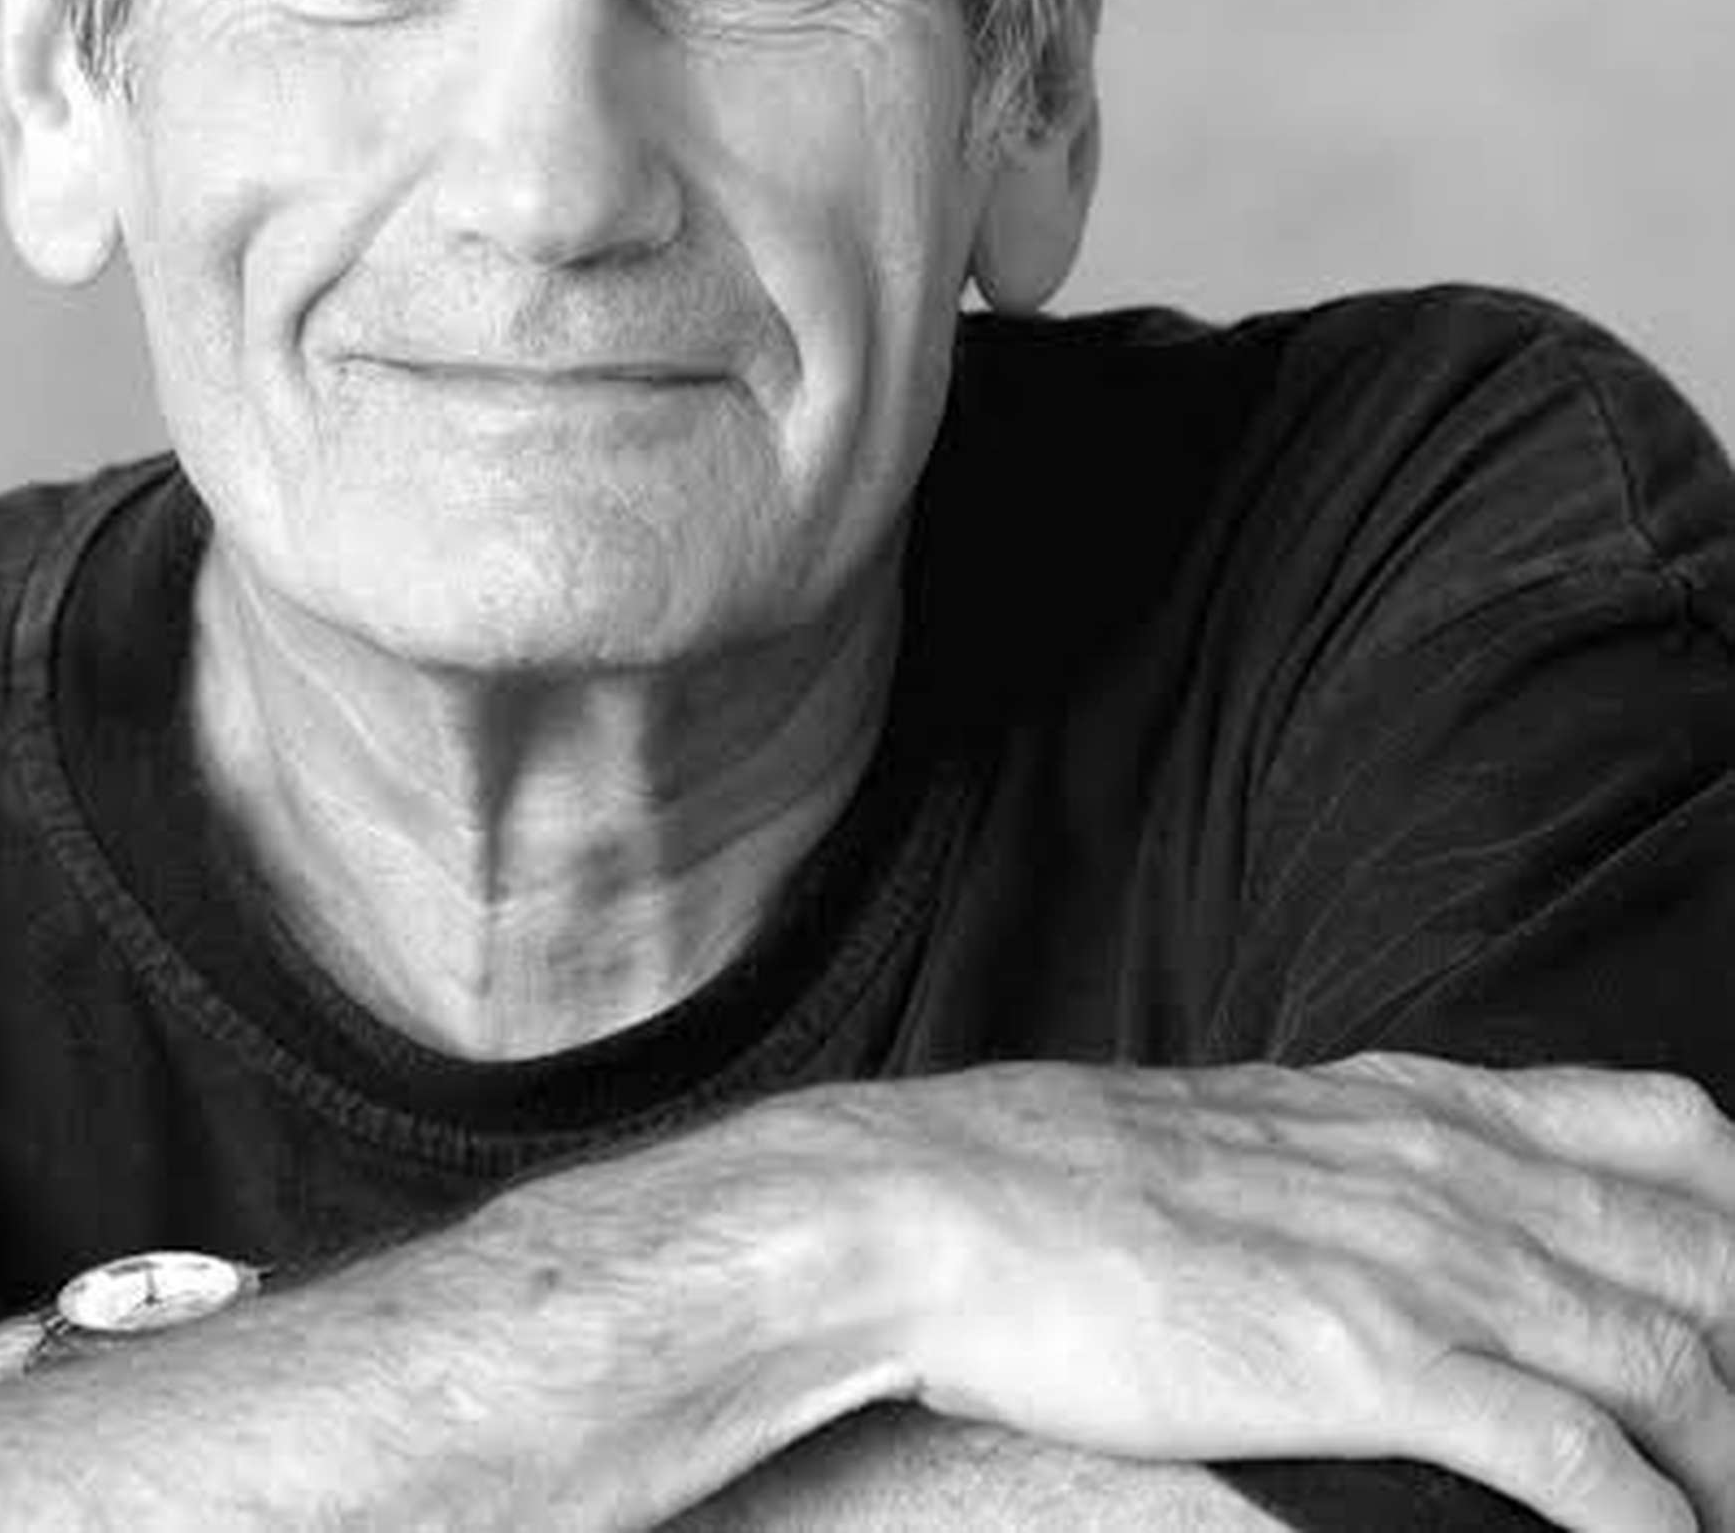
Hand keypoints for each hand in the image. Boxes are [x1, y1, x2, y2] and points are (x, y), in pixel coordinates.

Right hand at [766, 1055, 1734, 1530]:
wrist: (941, 1206)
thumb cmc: (1065, 1179)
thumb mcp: (1244, 1128)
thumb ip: (1354, 1154)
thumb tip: (1411, 1209)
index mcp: (1417, 1106)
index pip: (1669, 1130)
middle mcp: (1448, 1171)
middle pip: (1708, 1253)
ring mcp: (1420, 1263)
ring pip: (1678, 1359)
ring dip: (1733, 1459)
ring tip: (1728, 1516)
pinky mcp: (1371, 1362)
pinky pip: (1579, 1462)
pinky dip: (1652, 1526)